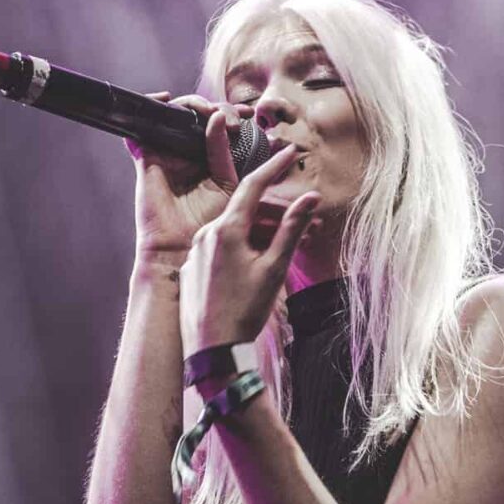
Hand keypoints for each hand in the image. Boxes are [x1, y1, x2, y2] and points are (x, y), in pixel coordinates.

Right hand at [127, 95, 242, 266]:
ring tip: (204, 109)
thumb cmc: (208, 223)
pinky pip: (140, 128)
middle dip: (214, 106)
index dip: (232, 114)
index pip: (218, 126)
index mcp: (208, 159)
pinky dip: (148, 108)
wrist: (183, 247)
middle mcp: (186, 154)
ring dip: (188, 104)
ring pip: (173, 115)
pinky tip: (164, 100)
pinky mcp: (146, 158)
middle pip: (196, 115)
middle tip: (231, 116)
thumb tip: (218, 117)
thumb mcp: (226, 183)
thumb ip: (223, 151)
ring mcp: (165, 155)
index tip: (250, 116)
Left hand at [178, 148, 319, 355]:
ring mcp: (196, 253)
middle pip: (245, 212)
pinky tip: (258, 267)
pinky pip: (219, 251)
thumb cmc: (244, 311)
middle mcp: (206, 235)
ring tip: (288, 249)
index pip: (252, 186)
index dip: (272, 167)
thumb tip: (310, 198)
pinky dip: (241, 250)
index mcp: (226, 230)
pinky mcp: (192, 270)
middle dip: (276, 214)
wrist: (213, 351)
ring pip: (233, 232)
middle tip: (307, 220)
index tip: (288, 153)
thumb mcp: (274, 268)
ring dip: (261, 235)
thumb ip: (291, 229)